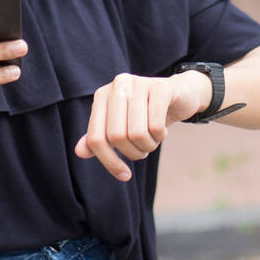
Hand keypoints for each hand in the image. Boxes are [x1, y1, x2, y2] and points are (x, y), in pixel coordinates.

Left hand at [73, 72, 208, 181]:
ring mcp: (139, 83)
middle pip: (116, 137)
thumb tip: (79, 152)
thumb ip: (100, 138)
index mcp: (102, 96)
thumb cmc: (146, 115)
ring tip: (153, 139)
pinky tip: (163, 131)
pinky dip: (160, 137)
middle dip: (133, 153)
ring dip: (148, 146)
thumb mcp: (121, 126)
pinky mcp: (160, 87)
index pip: (95, 138)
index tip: (124, 175)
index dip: (109, 161)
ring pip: (137, 133)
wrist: (180, 95)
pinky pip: (156, 126)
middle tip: (143, 150)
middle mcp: (117, 86)